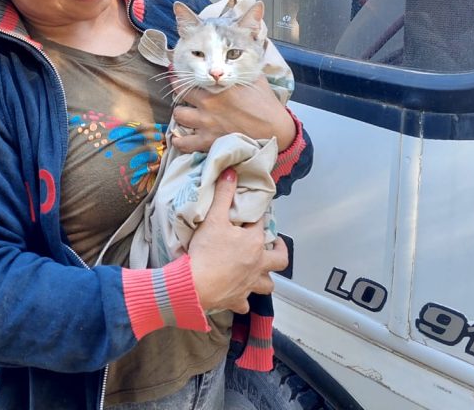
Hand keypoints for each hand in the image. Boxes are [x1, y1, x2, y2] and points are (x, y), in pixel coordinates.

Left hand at [171, 75, 294, 152]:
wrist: (276, 131)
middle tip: (182, 94)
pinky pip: (184, 143)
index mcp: (218, 87)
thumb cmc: (267, 104)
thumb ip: (241, 70)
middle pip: (179, 94)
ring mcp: (206, 123)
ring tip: (185, 115)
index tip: (178, 75)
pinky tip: (180, 138)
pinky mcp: (209, 142)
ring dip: (180, 115)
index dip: (181, 76)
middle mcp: (208, 103)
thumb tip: (235, 59)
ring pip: (178, 116)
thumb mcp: (255, 79)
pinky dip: (179, 141)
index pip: (190, 78)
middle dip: (179, 93)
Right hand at [188, 169, 287, 313]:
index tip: (253, 214)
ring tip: (260, 272)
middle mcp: (257, 265)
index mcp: (253, 243)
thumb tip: (231, 171)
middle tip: (274, 245)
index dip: (258, 217)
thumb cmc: (206, 252)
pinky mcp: (237, 300)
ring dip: (266, 278)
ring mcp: (249, 285)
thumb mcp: (213, 218)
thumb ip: (223, 194)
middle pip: (279, 260)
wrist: (194, 285)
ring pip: (268, 284)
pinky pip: (245, 303)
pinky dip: (244, 300)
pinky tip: (239, 295)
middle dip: (279, 251)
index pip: (261, 225)